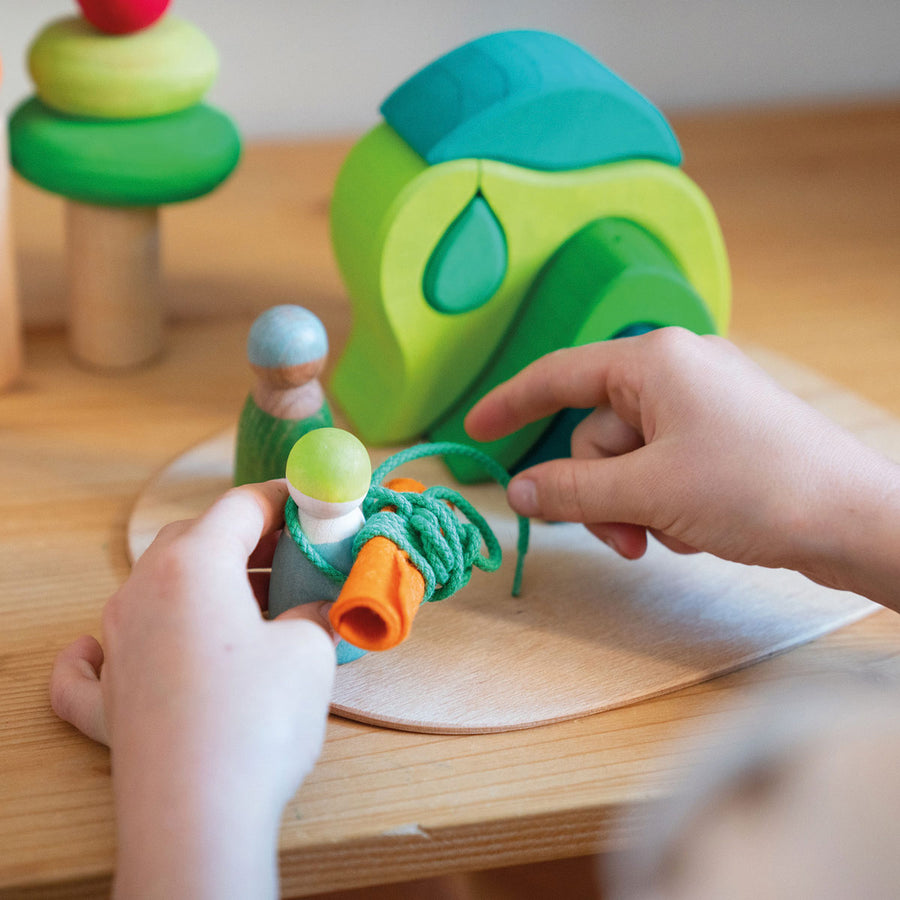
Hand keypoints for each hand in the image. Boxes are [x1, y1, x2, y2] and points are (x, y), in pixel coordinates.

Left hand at [50, 480, 336, 899]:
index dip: (284, 498)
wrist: (197, 815)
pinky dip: (99, 649)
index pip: (242, 506)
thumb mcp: (309, 652)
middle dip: (243, 538)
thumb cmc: (256, 720)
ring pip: (151, 586)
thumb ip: (313, 615)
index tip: (312, 503)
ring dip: (197, 582)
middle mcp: (143, 591)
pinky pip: (90, 663)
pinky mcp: (105, 701)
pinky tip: (98, 649)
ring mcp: (116, 645)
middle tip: (289, 555)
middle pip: (193, 539)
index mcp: (195, 565)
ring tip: (245, 602)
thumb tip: (316, 611)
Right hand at [466, 328, 899, 607]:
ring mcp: (703, 403)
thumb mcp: (647, 492)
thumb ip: (572, 490)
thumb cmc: (756, 488)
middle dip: (599, 491)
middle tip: (624, 537)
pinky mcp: (723, 434)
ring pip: (627, 458)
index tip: (475, 429)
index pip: (558, 376)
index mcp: (654, 361)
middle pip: (595, 433)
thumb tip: (518, 493)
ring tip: (671, 534)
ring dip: (633, 505)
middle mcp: (676, 370)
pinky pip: (662, 465)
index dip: (510, 403)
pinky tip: (698, 526)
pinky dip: (664, 502)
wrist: (855, 520)